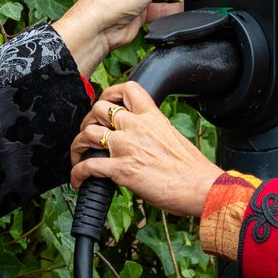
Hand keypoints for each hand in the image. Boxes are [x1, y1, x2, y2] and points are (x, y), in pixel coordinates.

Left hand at [69, 81, 223, 217]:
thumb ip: (154, 133)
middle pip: (99, 109)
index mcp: (152, 117)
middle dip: (88, 120)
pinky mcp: (121, 169)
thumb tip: (144, 141)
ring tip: (78, 155)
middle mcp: (136, 127)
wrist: (201, 187)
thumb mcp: (173, 138)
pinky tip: (78, 180)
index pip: (127, 90)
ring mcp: (126, 146)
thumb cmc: (193, 169)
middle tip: (89, 132)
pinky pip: (88, 166)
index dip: (109, 93)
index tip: (104, 102)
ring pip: (87, 133)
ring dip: (77, 145)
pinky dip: (77, 173)